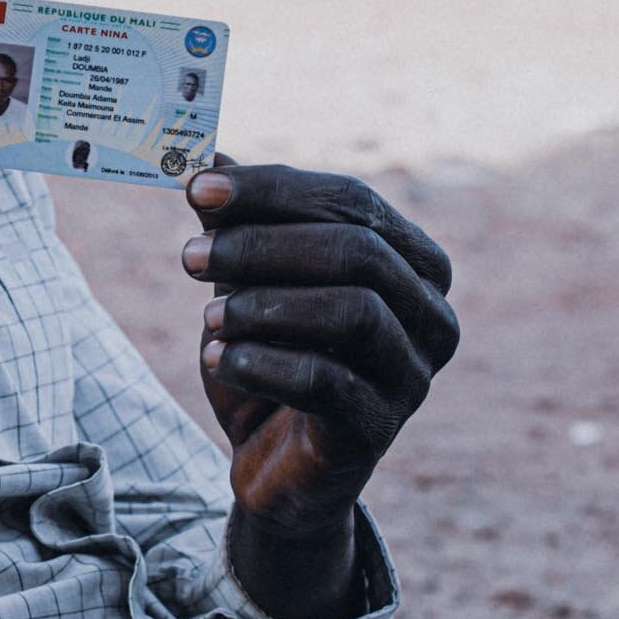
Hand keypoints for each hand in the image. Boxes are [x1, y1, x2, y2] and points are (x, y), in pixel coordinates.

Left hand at [184, 158, 458, 541]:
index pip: (352, 201)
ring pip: (352, 312)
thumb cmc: (271, 357)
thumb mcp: (249, 283)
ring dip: (263, 307)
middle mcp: (431, 315)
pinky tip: (215, 359)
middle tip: (188, 257)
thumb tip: (209, 155)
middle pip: (356, 252)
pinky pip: (326, 382)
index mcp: (412, 262)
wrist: (273, 463)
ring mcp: (413, 375)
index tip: (196, 189)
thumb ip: (238, 222)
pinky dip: (260, 363)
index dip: (272, 190)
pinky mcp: (379, 428)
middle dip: (262, 246)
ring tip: (207, 320)